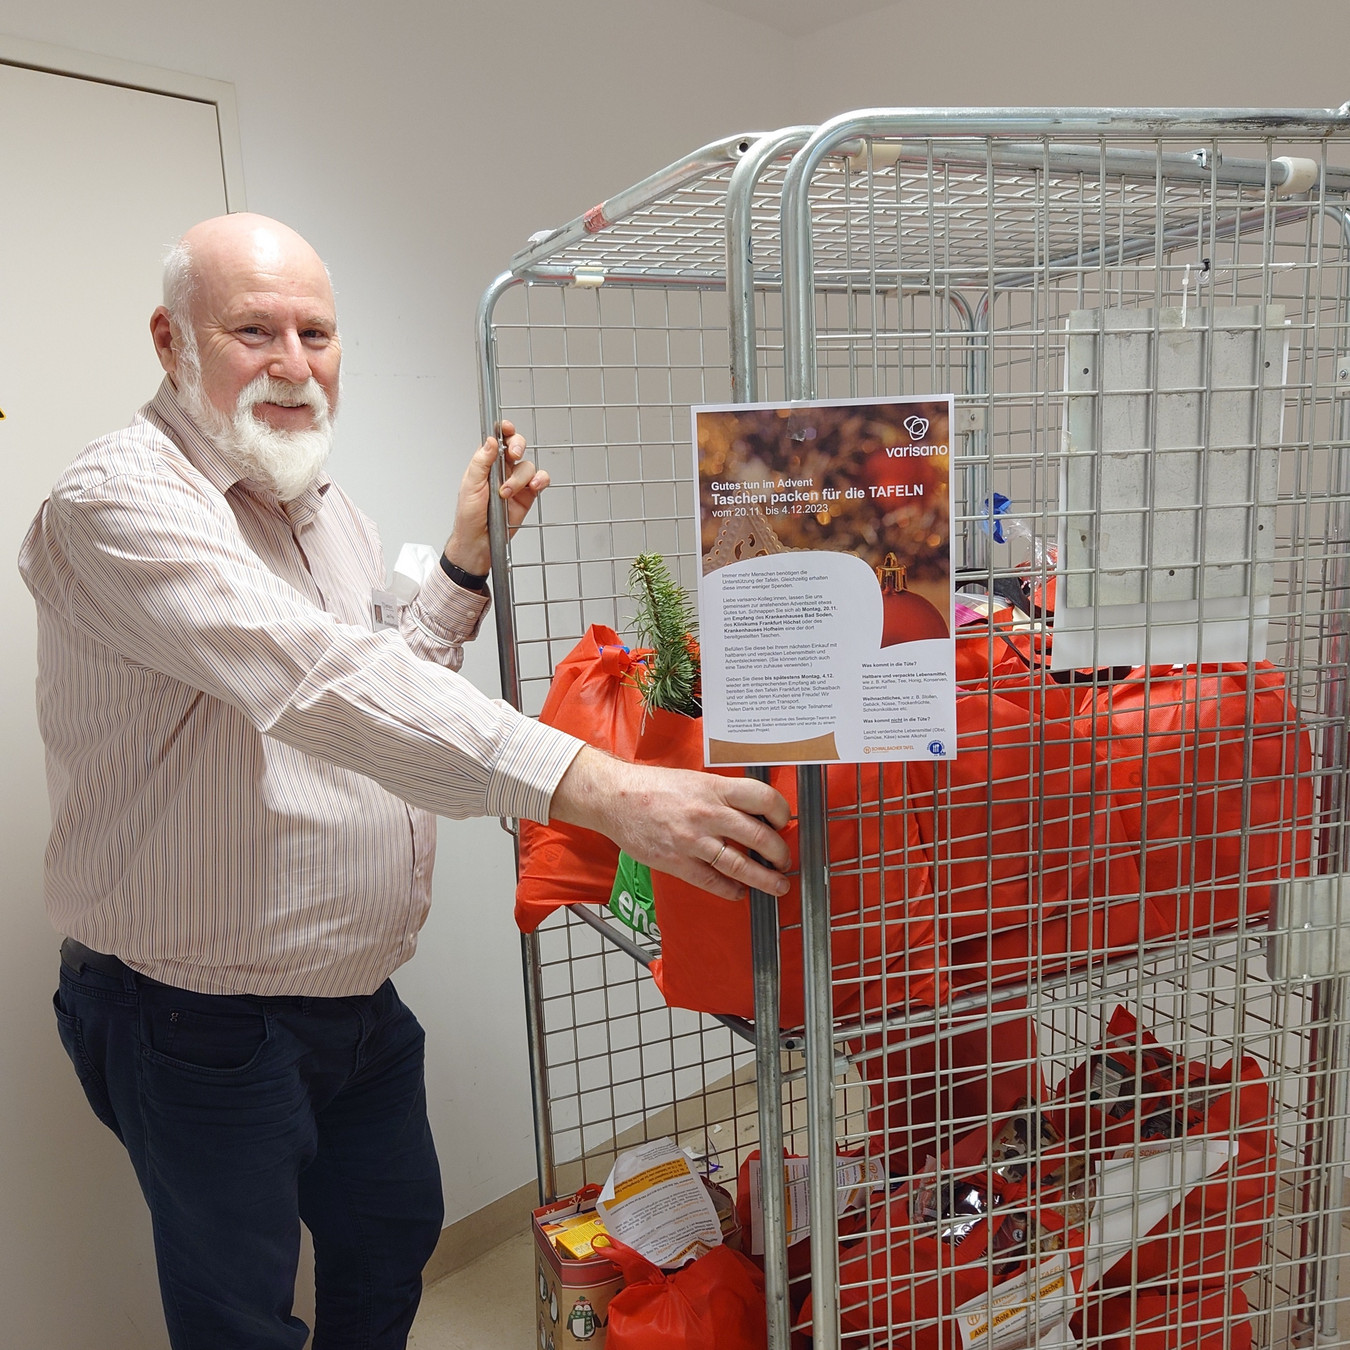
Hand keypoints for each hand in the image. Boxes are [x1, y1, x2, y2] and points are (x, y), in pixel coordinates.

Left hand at [443, 420, 548, 575]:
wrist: (479, 541)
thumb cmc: (469, 516)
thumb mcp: (470, 485)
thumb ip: (481, 462)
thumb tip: (490, 440)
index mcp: (485, 463)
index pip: (497, 439)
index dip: (504, 430)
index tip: (507, 427)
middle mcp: (502, 470)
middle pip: (517, 446)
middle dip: (517, 446)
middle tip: (513, 454)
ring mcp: (516, 482)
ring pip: (528, 466)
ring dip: (520, 478)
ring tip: (507, 493)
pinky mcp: (528, 496)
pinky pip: (540, 481)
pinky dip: (540, 480)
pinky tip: (533, 486)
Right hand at [550, 748, 791, 899]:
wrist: (615, 798)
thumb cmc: (654, 787)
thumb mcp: (696, 780)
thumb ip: (723, 795)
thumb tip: (754, 812)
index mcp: (715, 788)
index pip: (764, 798)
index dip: (782, 813)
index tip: (784, 823)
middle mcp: (708, 813)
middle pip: (760, 836)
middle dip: (780, 854)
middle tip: (784, 861)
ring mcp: (693, 840)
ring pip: (741, 865)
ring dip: (765, 879)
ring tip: (776, 886)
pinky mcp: (677, 862)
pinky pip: (713, 882)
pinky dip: (731, 890)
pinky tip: (739, 892)